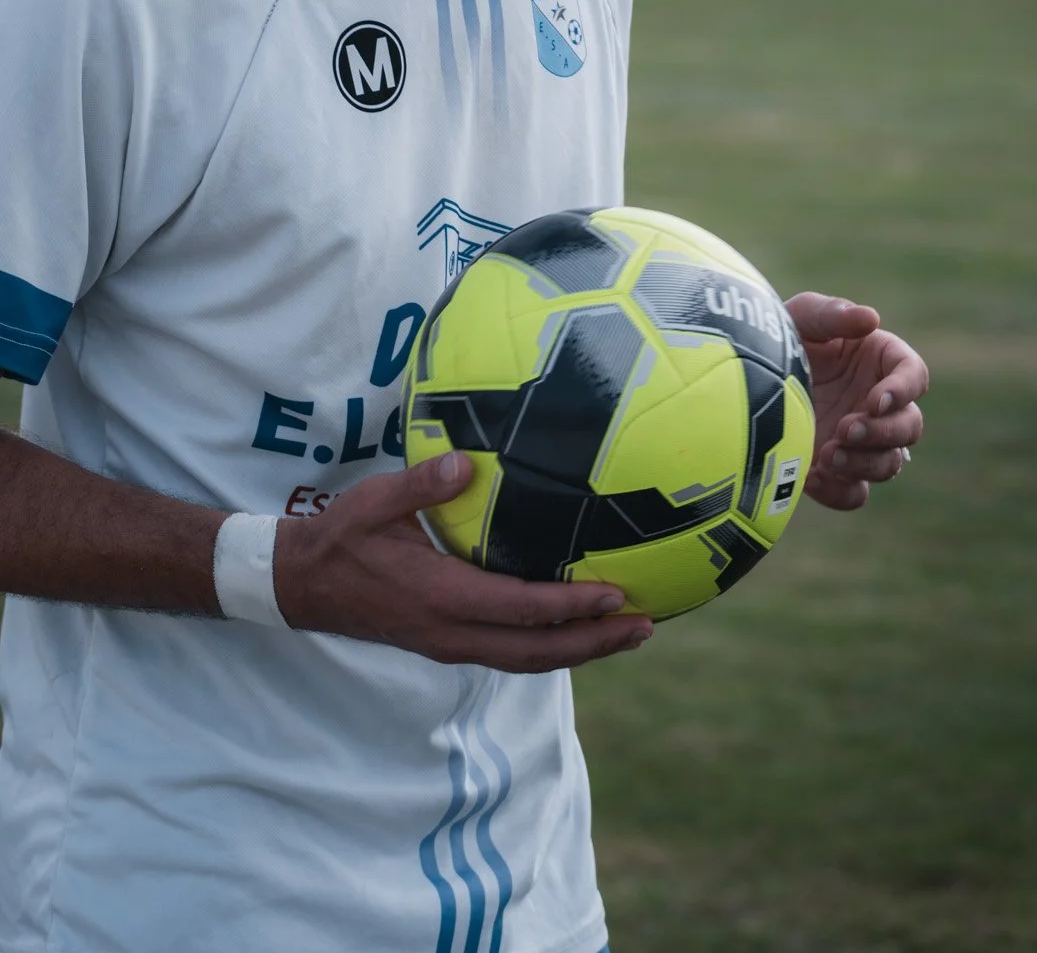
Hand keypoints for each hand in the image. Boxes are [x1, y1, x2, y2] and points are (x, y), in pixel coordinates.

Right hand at [274, 451, 652, 669]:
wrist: (302, 585)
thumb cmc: (341, 538)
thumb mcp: (373, 503)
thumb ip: (420, 486)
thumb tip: (466, 464)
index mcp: (440, 598)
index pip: (520, 610)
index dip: (571, 607)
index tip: (616, 594)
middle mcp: (450, 633)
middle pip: (536, 653)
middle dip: (593, 643)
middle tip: (645, 627)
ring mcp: (449, 645)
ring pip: (526, 661)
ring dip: (579, 652)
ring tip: (627, 634)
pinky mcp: (447, 643)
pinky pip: (510, 654)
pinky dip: (550, 647)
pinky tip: (576, 631)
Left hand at [785, 292, 927, 512]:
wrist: (744, 377)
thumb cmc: (782, 334)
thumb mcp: (802, 315)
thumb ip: (835, 315)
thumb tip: (871, 319)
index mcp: (882, 362)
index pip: (914, 375)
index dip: (904, 390)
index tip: (876, 401)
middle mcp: (877, 404)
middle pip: (909, 426)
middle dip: (883, 432)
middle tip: (846, 428)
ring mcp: (860, 440)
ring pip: (889, 463)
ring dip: (865, 463)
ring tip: (828, 455)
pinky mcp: (837, 470)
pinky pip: (854, 493)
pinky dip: (838, 491)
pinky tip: (809, 478)